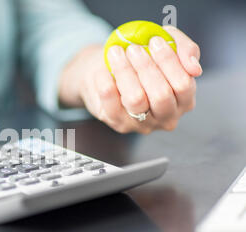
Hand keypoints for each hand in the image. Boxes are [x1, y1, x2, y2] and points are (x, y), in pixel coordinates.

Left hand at [60, 26, 202, 133]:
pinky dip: (106, 82)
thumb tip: (195, 68)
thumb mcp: (167, 46)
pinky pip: (111, 104)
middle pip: (161, 95)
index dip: (169, 62)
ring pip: (136, 100)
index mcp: (184, 101)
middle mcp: (166, 117)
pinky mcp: (118, 123)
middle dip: (146, 67)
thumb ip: (185, 49)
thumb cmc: (143, 59)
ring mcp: (142, 124)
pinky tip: (104, 69)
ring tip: (116, 53)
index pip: (183, 85)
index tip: (154, 41)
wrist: (107, 71)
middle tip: (133, 48)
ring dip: (125, 72)